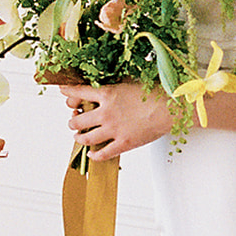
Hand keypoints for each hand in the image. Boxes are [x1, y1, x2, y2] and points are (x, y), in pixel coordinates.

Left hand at [58, 80, 172, 160]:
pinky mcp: (123, 144)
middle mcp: (106, 112)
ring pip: (86, 138)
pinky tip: (92, 154)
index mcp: (107, 93)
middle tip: (74, 120)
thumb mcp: (130, 80)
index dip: (67, 92)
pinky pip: (102, 154)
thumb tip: (103, 83)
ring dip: (79, 137)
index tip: (63, 92)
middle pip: (77, 120)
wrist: (172, 107)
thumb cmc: (155, 92)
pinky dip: (94, 155)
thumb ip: (113, 84)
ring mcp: (113, 130)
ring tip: (79, 136)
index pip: (78, 92)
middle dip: (73, 120)